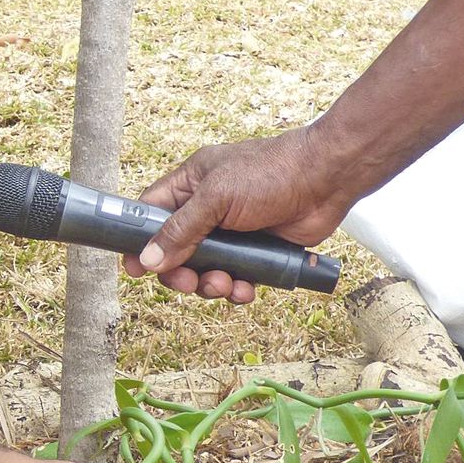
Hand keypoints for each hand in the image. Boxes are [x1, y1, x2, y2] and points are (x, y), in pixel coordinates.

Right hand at [123, 128, 355, 303]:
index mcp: (190, 185)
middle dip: (178, 272)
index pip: (150, 213)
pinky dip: (236, 289)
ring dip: (209, 284)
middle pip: (174, 251)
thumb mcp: (217, 197)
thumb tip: (147, 259)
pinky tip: (245, 289)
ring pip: (203, 270)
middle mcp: (207, 209)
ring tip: (225, 285)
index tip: (135, 267)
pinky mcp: (255, 251)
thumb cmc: (271, 173)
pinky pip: (234, 278)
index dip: (139, 240)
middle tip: (188, 282)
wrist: (327, 179)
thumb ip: (181, 230)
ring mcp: (231, 232)